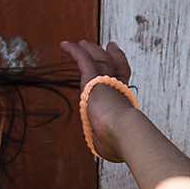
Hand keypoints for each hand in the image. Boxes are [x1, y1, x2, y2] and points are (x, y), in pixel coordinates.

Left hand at [60, 39, 135, 161]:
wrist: (124, 133)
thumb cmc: (119, 142)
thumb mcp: (111, 143)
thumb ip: (104, 140)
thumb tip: (102, 144)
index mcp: (123, 103)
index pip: (122, 83)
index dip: (121, 73)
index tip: (119, 66)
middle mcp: (117, 89)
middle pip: (113, 67)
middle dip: (110, 56)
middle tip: (109, 46)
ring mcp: (107, 82)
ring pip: (99, 61)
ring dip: (91, 51)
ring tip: (83, 43)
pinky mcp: (94, 79)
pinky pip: (83, 61)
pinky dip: (74, 52)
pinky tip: (65, 45)